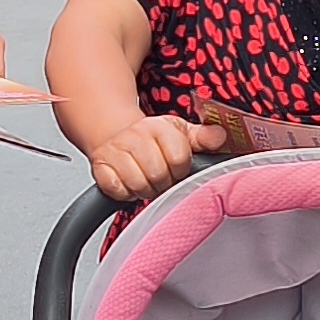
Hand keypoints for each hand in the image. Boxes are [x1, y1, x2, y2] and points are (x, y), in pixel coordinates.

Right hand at [87, 112, 226, 201]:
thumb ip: (203, 138)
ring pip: (138, 184)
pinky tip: (130, 183)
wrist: (116, 135)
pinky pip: (117, 190)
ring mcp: (115, 151)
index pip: (179, 158)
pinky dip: (126, 193)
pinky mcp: (100, 167)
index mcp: (159, 127)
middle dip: (163, 183)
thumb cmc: (152, 139)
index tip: (177, 168)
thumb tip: (220, 137)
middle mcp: (135, 136)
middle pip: (158, 174)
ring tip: (147, 181)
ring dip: (145, 189)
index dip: (181, 169)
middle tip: (161, 178)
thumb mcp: (181, 133)